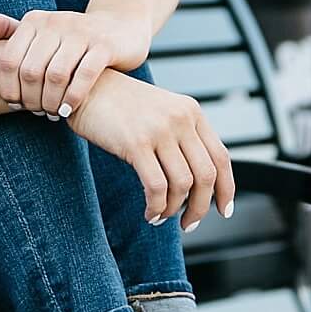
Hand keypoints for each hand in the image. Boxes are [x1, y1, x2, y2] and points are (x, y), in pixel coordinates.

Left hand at [0, 7, 150, 118]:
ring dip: (50, 101)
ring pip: (55, 75)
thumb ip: (9, 31)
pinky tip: (68, 110)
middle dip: (30, 99)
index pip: (8, 60)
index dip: (8, 88)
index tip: (15, 104)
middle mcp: (56, 22)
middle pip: (30, 71)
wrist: (121, 27)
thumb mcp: (41, 31)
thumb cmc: (73, 38)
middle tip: (36, 112)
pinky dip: (73, 97)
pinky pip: (84, 76)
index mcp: (34, 20)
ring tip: (52, 113)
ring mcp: (82, 33)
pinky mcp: (104, 46)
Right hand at [66, 70, 235, 229]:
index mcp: (191, 112)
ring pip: (183, 184)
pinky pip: (157, 186)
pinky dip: (156, 206)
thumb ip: (180, 136)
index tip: (223, 210)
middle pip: (206, 175)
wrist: (83, 87)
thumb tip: (194, 181)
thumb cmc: (118, 106)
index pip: (221, 157)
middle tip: (190, 224)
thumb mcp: (159, 113)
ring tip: (160, 217)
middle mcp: (181, 119)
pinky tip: (149, 213)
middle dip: (201, 207)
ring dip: (174, 210)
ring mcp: (159, 130)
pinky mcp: (136, 143)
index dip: (227, 189)